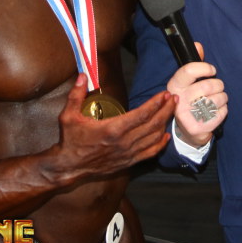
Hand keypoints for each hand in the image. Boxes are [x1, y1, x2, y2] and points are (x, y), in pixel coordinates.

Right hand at [55, 75, 175, 179]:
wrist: (69, 167)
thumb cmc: (70, 141)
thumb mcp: (68, 116)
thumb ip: (76, 94)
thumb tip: (82, 75)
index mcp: (113, 129)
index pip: (142, 114)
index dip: (155, 103)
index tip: (164, 94)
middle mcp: (124, 142)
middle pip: (153, 125)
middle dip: (166, 110)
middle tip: (174, 98)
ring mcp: (128, 154)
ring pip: (154, 138)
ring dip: (165, 123)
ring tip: (171, 111)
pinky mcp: (128, 162)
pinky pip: (149, 153)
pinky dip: (160, 144)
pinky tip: (165, 135)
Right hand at [166, 44, 226, 146]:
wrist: (188, 129)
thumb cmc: (191, 99)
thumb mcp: (188, 82)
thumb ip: (194, 64)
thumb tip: (198, 45)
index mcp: (174, 85)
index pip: (189, 71)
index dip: (205, 68)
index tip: (212, 70)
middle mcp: (178, 100)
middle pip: (207, 86)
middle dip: (218, 85)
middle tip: (218, 87)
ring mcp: (187, 115)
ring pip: (216, 99)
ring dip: (223, 98)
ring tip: (218, 99)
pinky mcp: (197, 128)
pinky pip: (220, 113)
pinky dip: (223, 110)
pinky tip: (216, 111)